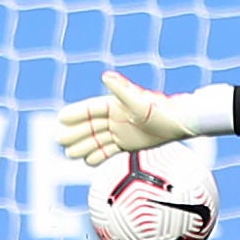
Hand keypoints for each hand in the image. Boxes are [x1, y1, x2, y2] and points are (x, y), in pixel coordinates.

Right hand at [54, 71, 199, 165]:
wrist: (178, 124)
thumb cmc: (160, 111)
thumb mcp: (139, 103)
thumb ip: (121, 91)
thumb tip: (105, 76)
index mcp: (115, 105)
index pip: (90, 109)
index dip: (75, 114)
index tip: (61, 118)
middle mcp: (115, 118)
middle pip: (89, 126)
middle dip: (75, 133)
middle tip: (60, 140)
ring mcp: (120, 131)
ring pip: (96, 140)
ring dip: (83, 146)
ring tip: (69, 154)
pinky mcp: (127, 144)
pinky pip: (108, 151)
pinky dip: (98, 156)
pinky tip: (87, 162)